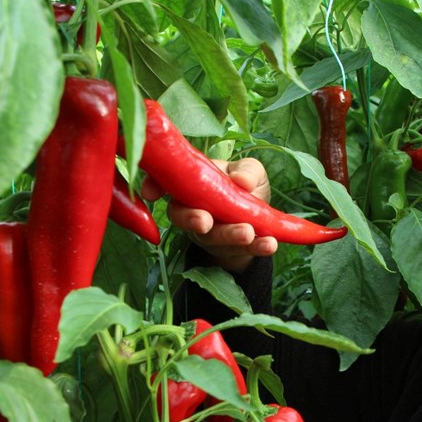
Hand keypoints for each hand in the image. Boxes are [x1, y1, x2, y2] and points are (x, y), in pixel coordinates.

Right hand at [141, 156, 277, 271]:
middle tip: (205, 221)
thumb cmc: (246, 186)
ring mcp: (207, 234)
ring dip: (229, 236)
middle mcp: (192, 209)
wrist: (260, 219)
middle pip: (182, 216)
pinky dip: (257, 247)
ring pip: (212, 237)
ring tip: (248, 233)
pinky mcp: (226, 251)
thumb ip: (247, 171)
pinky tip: (270, 244)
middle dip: (192, 219)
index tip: (151, 193)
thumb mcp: (250, 172)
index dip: (153, 186)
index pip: (164, 182)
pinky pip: (240, 251)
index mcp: (191, 183)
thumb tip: (241, 180)